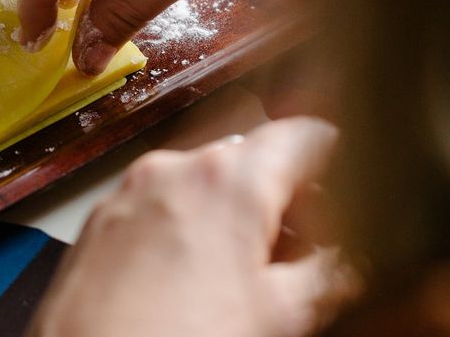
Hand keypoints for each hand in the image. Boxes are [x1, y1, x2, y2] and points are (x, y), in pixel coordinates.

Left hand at [28, 118, 355, 336]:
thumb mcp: (281, 313)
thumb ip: (329, 270)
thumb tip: (350, 258)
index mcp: (229, 178)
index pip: (307, 136)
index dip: (338, 159)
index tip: (349, 184)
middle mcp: (174, 169)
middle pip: (250, 158)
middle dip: (281, 196)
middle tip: (304, 246)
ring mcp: (130, 192)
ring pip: (200, 181)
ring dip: (230, 211)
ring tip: (243, 273)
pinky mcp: (99, 221)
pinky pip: (157, 204)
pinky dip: (182, 225)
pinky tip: (192, 278)